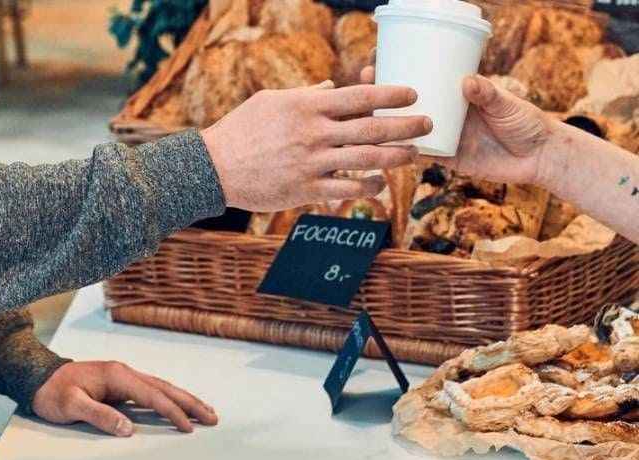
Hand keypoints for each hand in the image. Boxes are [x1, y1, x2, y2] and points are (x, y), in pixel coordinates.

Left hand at [31, 361, 217, 436]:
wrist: (37, 377)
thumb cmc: (52, 392)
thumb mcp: (70, 406)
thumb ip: (99, 416)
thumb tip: (128, 429)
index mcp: (117, 375)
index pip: (152, 395)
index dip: (172, 412)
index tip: (188, 427)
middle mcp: (124, 372)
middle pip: (165, 388)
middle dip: (190, 403)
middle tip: (213, 418)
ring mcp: (123, 377)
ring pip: (161, 388)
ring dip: (184, 400)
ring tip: (206, 412)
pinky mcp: (120, 385)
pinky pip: (151, 392)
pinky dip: (168, 399)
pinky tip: (178, 407)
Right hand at [200, 82, 430, 211]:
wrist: (214, 168)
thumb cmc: (240, 129)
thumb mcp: (270, 101)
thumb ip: (305, 95)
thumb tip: (332, 88)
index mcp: (307, 106)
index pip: (359, 96)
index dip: (391, 93)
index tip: (412, 93)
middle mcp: (314, 133)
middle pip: (372, 127)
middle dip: (405, 125)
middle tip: (427, 123)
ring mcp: (311, 163)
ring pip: (366, 160)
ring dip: (396, 157)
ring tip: (414, 154)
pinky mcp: (305, 190)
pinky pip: (345, 190)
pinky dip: (367, 188)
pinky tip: (379, 185)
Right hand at [359, 67, 553, 184]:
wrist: (538, 158)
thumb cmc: (527, 123)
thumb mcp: (507, 104)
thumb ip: (487, 93)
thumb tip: (466, 81)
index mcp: (457, 93)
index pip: (424, 76)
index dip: (401, 68)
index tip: (382, 58)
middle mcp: (445, 112)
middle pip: (407, 101)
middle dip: (383, 91)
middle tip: (367, 78)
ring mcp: (443, 135)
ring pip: (407, 127)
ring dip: (386, 121)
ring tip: (365, 112)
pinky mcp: (446, 159)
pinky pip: (418, 155)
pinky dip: (401, 151)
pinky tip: (381, 146)